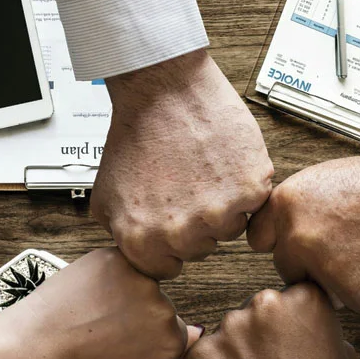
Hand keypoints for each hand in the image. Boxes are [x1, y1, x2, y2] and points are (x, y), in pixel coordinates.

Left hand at [0, 248, 201, 358]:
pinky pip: (123, 264)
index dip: (149, 339)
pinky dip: (109, 275)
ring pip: (142, 283)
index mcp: (170, 342)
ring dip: (125, 292)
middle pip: (161, 306)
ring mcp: (140, 281)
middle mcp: (163, 309)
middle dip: (140, 314)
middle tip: (106, 330)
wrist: (36, 346)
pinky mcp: (118, 259)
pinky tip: (89, 295)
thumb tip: (193, 345)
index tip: (129, 343)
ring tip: (94, 312)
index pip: (177, 332)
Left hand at [96, 49, 273, 279]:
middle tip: (185, 186)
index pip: (166, 269)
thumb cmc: (136, 134)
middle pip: (200, 250)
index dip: (168, 244)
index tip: (170, 220)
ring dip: (222, 206)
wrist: (164, 89)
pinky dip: (243, 185)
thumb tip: (137, 254)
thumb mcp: (106, 195)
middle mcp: (181, 234)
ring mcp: (218, 213)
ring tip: (203, 172)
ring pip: (229, 229)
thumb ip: (121, 234)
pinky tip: (222, 162)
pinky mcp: (249, 190)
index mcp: (143, 241)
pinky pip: (254, 204)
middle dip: (194, 224)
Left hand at [184, 283, 358, 358]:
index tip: (292, 343)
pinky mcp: (200, 356)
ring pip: (230, 334)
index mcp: (304, 301)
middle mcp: (264, 306)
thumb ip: (320, 330)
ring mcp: (228, 330)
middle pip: (258, 312)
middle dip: (262, 337)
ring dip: (237, 355)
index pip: (292, 297)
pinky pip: (205, 357)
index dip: (292, 325)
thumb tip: (303, 324)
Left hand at [247, 139, 359, 316]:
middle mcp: (299, 239)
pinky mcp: (359, 295)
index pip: (259, 241)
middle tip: (348, 244)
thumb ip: (294, 213)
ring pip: (322, 291)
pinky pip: (357, 303)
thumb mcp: (321, 181)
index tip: (297, 243)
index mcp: (285, 206)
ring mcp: (327, 270)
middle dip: (311, 265)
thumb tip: (278, 238)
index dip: (282, 242)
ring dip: (341, 281)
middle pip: (288, 270)